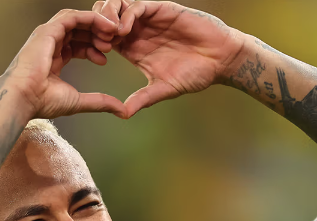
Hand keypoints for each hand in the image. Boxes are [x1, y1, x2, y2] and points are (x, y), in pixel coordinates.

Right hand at [0, 9, 126, 118]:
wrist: (23, 98)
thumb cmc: (42, 102)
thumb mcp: (79, 101)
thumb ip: (100, 102)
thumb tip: (122, 111)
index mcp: (53, 59)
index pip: (77, 46)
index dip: (93, 49)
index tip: (106, 59)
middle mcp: (49, 44)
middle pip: (78, 31)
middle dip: (98, 36)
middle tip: (114, 43)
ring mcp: (47, 35)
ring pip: (77, 21)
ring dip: (97, 25)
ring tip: (113, 35)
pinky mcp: (48, 30)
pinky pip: (73, 17)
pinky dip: (91, 19)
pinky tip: (106, 27)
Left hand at [93, 1, 244, 117]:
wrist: (221, 59)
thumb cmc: (196, 74)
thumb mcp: (164, 89)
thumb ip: (143, 98)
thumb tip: (123, 115)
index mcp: (132, 48)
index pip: (102, 38)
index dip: (94, 43)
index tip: (95, 57)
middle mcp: (138, 31)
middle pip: (104, 18)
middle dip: (96, 26)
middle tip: (98, 43)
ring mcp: (149, 19)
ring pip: (117, 6)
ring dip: (107, 18)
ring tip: (108, 36)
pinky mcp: (162, 10)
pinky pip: (137, 6)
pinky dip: (126, 15)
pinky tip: (123, 31)